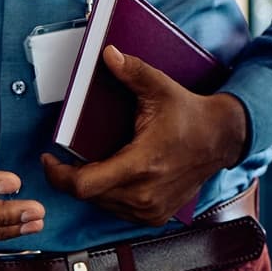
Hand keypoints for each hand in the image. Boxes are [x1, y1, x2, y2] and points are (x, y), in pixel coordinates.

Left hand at [41, 46, 248, 226]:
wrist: (221, 138)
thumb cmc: (191, 115)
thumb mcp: (161, 89)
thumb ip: (132, 72)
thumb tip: (108, 54)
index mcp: (141, 164)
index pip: (84, 185)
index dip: (58, 175)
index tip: (49, 158)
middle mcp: (144, 193)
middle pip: (88, 195)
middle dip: (74, 175)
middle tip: (68, 157)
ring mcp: (150, 209)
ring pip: (101, 204)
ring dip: (92, 186)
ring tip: (92, 163)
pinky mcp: (155, 215)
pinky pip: (118, 210)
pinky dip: (110, 195)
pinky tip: (114, 175)